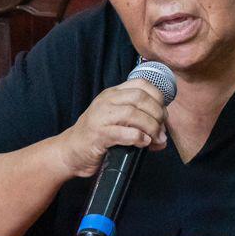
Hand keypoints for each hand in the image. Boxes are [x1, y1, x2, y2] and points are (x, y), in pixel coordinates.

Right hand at [53, 79, 168, 179]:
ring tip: (155, 138)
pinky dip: (138, 137)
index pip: (141, 84)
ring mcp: (100, 117)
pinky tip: (143, 143)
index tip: (163, 114)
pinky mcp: (98, 135)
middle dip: (157, 114)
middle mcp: (106, 101)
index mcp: (113, 94)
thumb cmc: (97, 137)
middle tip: (161, 130)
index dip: (158, 97)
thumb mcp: (118, 121)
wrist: (70, 151)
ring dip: (150, 127)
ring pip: (133, 113)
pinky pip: (123, 132)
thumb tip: (164, 136)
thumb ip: (139, 123)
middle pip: (140, 98)